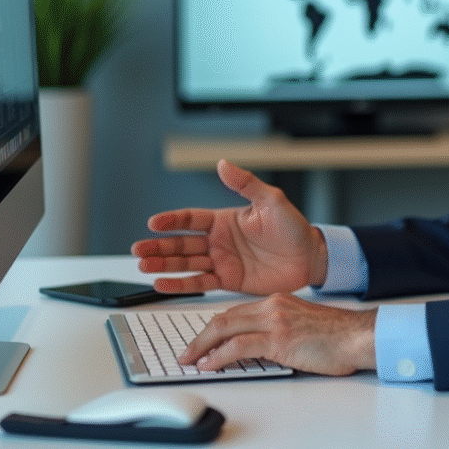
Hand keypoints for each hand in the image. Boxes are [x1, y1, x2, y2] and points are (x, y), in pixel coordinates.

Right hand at [131, 160, 328, 294]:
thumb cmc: (293, 227)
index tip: (153, 224)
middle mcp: (218, 240)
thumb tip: (222, 163)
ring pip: (186, 263)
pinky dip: (180, 284)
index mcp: (225, 219)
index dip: (171, 221)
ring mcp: (222, 261)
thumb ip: (245, 184)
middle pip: (181, 243)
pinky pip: (200, 283)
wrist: (310, 257)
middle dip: (159, 246)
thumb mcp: (271, 200)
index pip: (190, 218)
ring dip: (163, 265)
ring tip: (143, 266)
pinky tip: (162, 284)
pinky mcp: (228, 281)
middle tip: (138, 250)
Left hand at [178, 293, 376, 376]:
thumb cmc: (336, 336)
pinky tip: (208, 365)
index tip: (201, 341)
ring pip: (225, 328)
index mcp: (277, 301)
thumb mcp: (301, 325)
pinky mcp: (278, 338)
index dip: (213, 328)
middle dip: (199, 337)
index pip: (235, 312)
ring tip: (190, 360)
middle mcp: (272, 306)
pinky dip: (218, 356)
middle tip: (186, 352)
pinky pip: (238, 346)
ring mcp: (274, 321)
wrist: (357, 336)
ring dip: (201, 347)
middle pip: (223, 318)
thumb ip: (278, 330)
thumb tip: (257, 349)